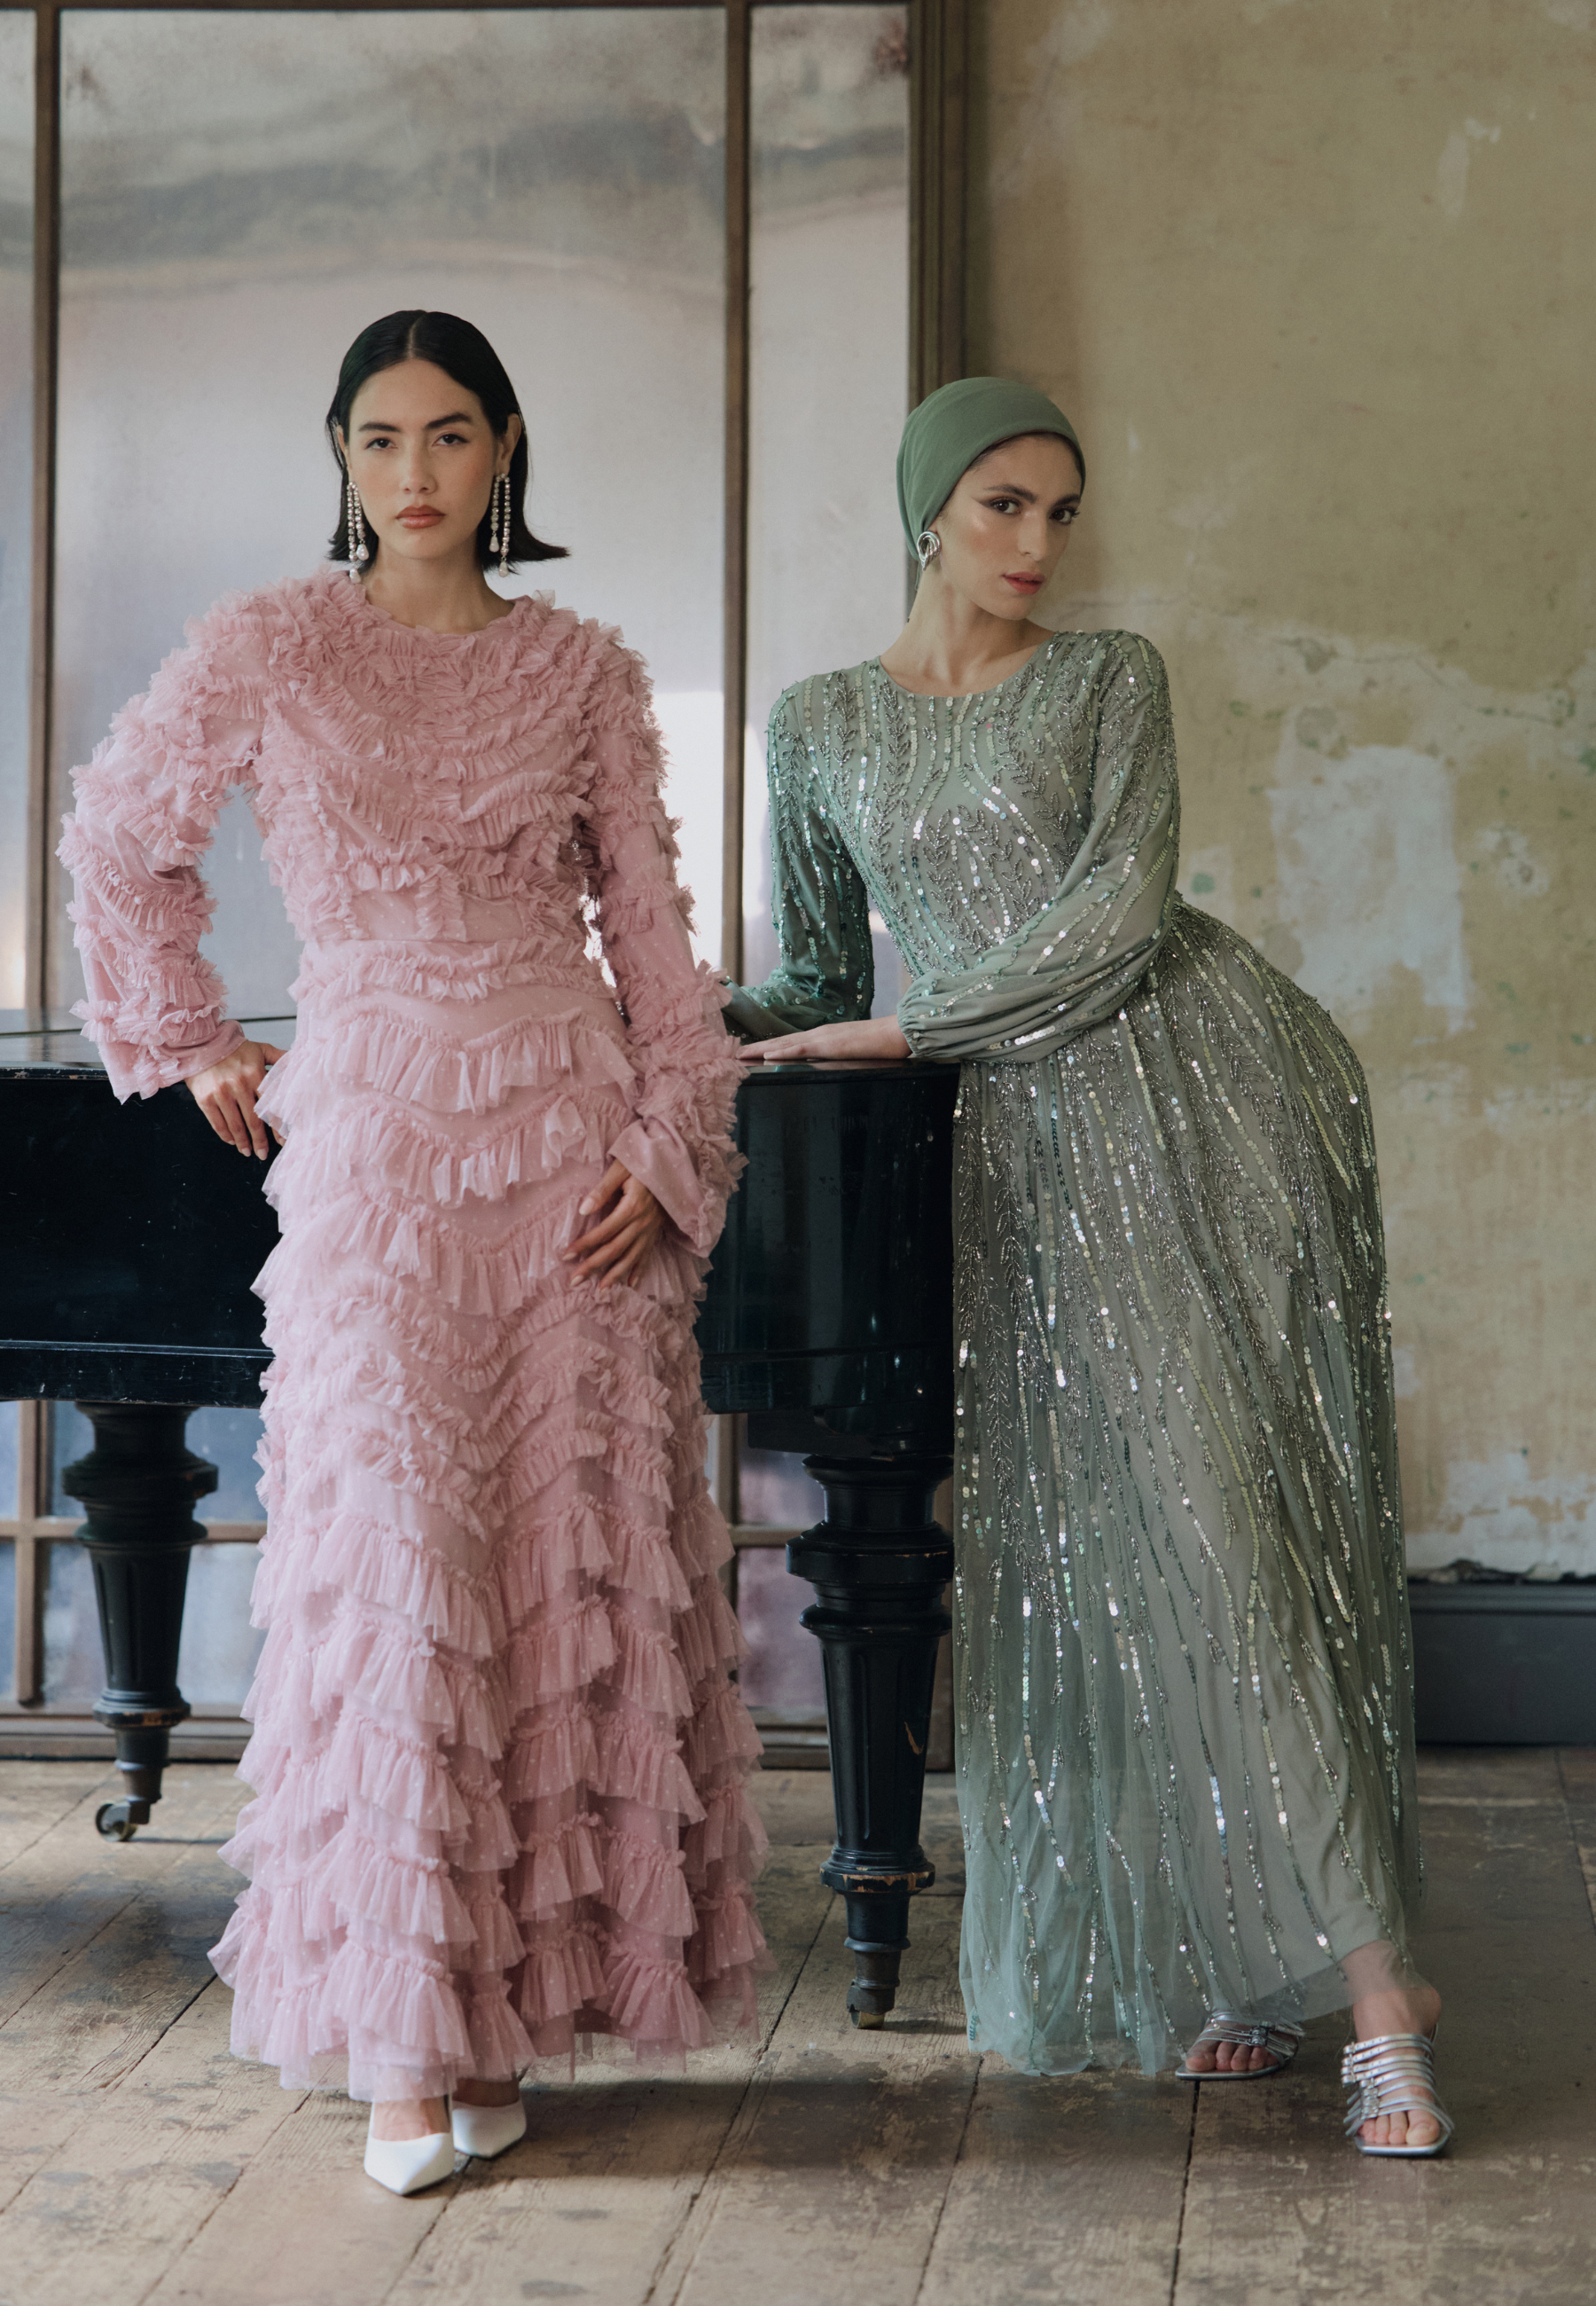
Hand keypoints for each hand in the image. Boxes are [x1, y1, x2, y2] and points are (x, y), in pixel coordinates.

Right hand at [188, 1040, 283, 1157]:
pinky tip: (232, 1140)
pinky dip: (225, 1134)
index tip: (282, 1142)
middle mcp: (238, 1085)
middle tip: (263, 1154)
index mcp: (255, 1074)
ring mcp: (220, 1093)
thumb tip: (299, 1063)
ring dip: (242, 1142)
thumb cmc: (234, 1048)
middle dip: (260, 1141)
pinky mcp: (205, 1098)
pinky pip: (217, 1122)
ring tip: (247, 1152)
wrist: (200, 1042)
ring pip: (235, 1125)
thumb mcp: (260, 1049)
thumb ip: (279, 1058)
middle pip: (253, 1120)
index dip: (277, 1127)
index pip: (270, 1107)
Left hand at [562, 1160, 664, 1289]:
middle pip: (615, 1249)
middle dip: (593, 1266)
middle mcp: (642, 1223)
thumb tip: (582, 1210)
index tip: (566, 1256)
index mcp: (632, 1207)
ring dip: (615, 1276)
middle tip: (575, 1281)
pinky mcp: (656, 1231)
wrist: (670, 1162)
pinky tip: (631, 1285)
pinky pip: (648, 1255)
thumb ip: (602, 1189)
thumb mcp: (620, 1169)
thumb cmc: (641, 1162)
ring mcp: (651, 1229)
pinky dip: (640, 1271)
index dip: (584, 1245)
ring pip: (631, 1257)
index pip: (603, 1231)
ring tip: (600, 1292)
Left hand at [739, 1016, 910, 1062]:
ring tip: (739, 1055)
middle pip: (779, 1042)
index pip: (788, 1043)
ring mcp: (822, 1038)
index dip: (766, 1047)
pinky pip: (802, 1049)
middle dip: (754, 1048)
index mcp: (822, 1037)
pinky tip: (767, 1056)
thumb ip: (837, 1056)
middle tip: (731, 1053)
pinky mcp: (830, 1045)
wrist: (898, 1031)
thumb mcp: (853, 1053)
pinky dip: (783, 1052)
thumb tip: (826, 1064)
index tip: (747, 1052)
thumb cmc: (880, 1044)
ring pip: (784, 1044)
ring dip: (759, 1049)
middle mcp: (818, 1034)